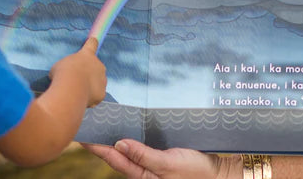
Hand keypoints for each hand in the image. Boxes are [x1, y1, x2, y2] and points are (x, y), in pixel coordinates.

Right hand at [49, 37, 106, 106]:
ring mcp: (102, 79)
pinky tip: (81, 101)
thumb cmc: (62, 73)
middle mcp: (98, 65)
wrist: (71, 88)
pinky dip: (90, 98)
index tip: (93, 40)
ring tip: (77, 92)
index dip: (91, 43)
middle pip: (96, 67)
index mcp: (87, 55)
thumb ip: (66, 68)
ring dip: (90, 85)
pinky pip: (96, 95)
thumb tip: (65, 75)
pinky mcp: (102, 93)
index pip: (92, 44)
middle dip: (88, 72)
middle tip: (77, 80)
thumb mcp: (59, 66)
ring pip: (98, 82)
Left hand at [84, 138, 234, 178]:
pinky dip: (130, 139)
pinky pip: (140, 149)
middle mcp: (144, 171)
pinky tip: (126, 131)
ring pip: (128, 151)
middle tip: (87, 128)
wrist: (220, 174)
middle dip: (102, 143)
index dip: (98, 148)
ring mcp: (153, 165)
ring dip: (114, 140)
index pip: (115, 159)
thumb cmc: (195, 172)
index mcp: (143, 175)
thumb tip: (118, 144)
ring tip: (101, 127)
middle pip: (117, 156)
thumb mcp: (168, 164)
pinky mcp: (162, 157)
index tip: (83, 136)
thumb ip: (143, 155)